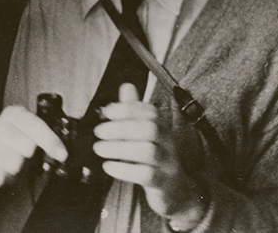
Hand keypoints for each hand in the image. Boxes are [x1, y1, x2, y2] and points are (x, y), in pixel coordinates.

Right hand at [0, 106, 67, 187]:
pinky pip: (1, 176)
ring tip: (14, 162)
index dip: (51, 141)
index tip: (62, 154)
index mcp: (16, 114)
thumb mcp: (29, 132)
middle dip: (31, 155)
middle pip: (27, 146)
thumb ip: (46, 137)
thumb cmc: (14, 141)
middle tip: (27, 155)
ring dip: (18, 168)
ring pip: (14, 163)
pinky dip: (5, 177)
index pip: (36, 126)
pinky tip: (3, 169)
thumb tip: (63, 151)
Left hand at [93, 83, 205, 229]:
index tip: (107, 111)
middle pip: (149, 128)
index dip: (128, 108)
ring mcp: (167, 162)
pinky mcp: (163, 183)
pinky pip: (146, 174)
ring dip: (120, 148)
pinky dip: (125, 169)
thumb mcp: (147, 133)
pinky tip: (109, 166)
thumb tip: (127, 86)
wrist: (177, 191)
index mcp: (163, 126)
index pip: (150, 111)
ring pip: (148, 150)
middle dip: (121, 128)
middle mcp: (168, 141)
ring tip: (99, 148)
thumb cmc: (157, 158)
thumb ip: (135, 111)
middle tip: (99, 131)